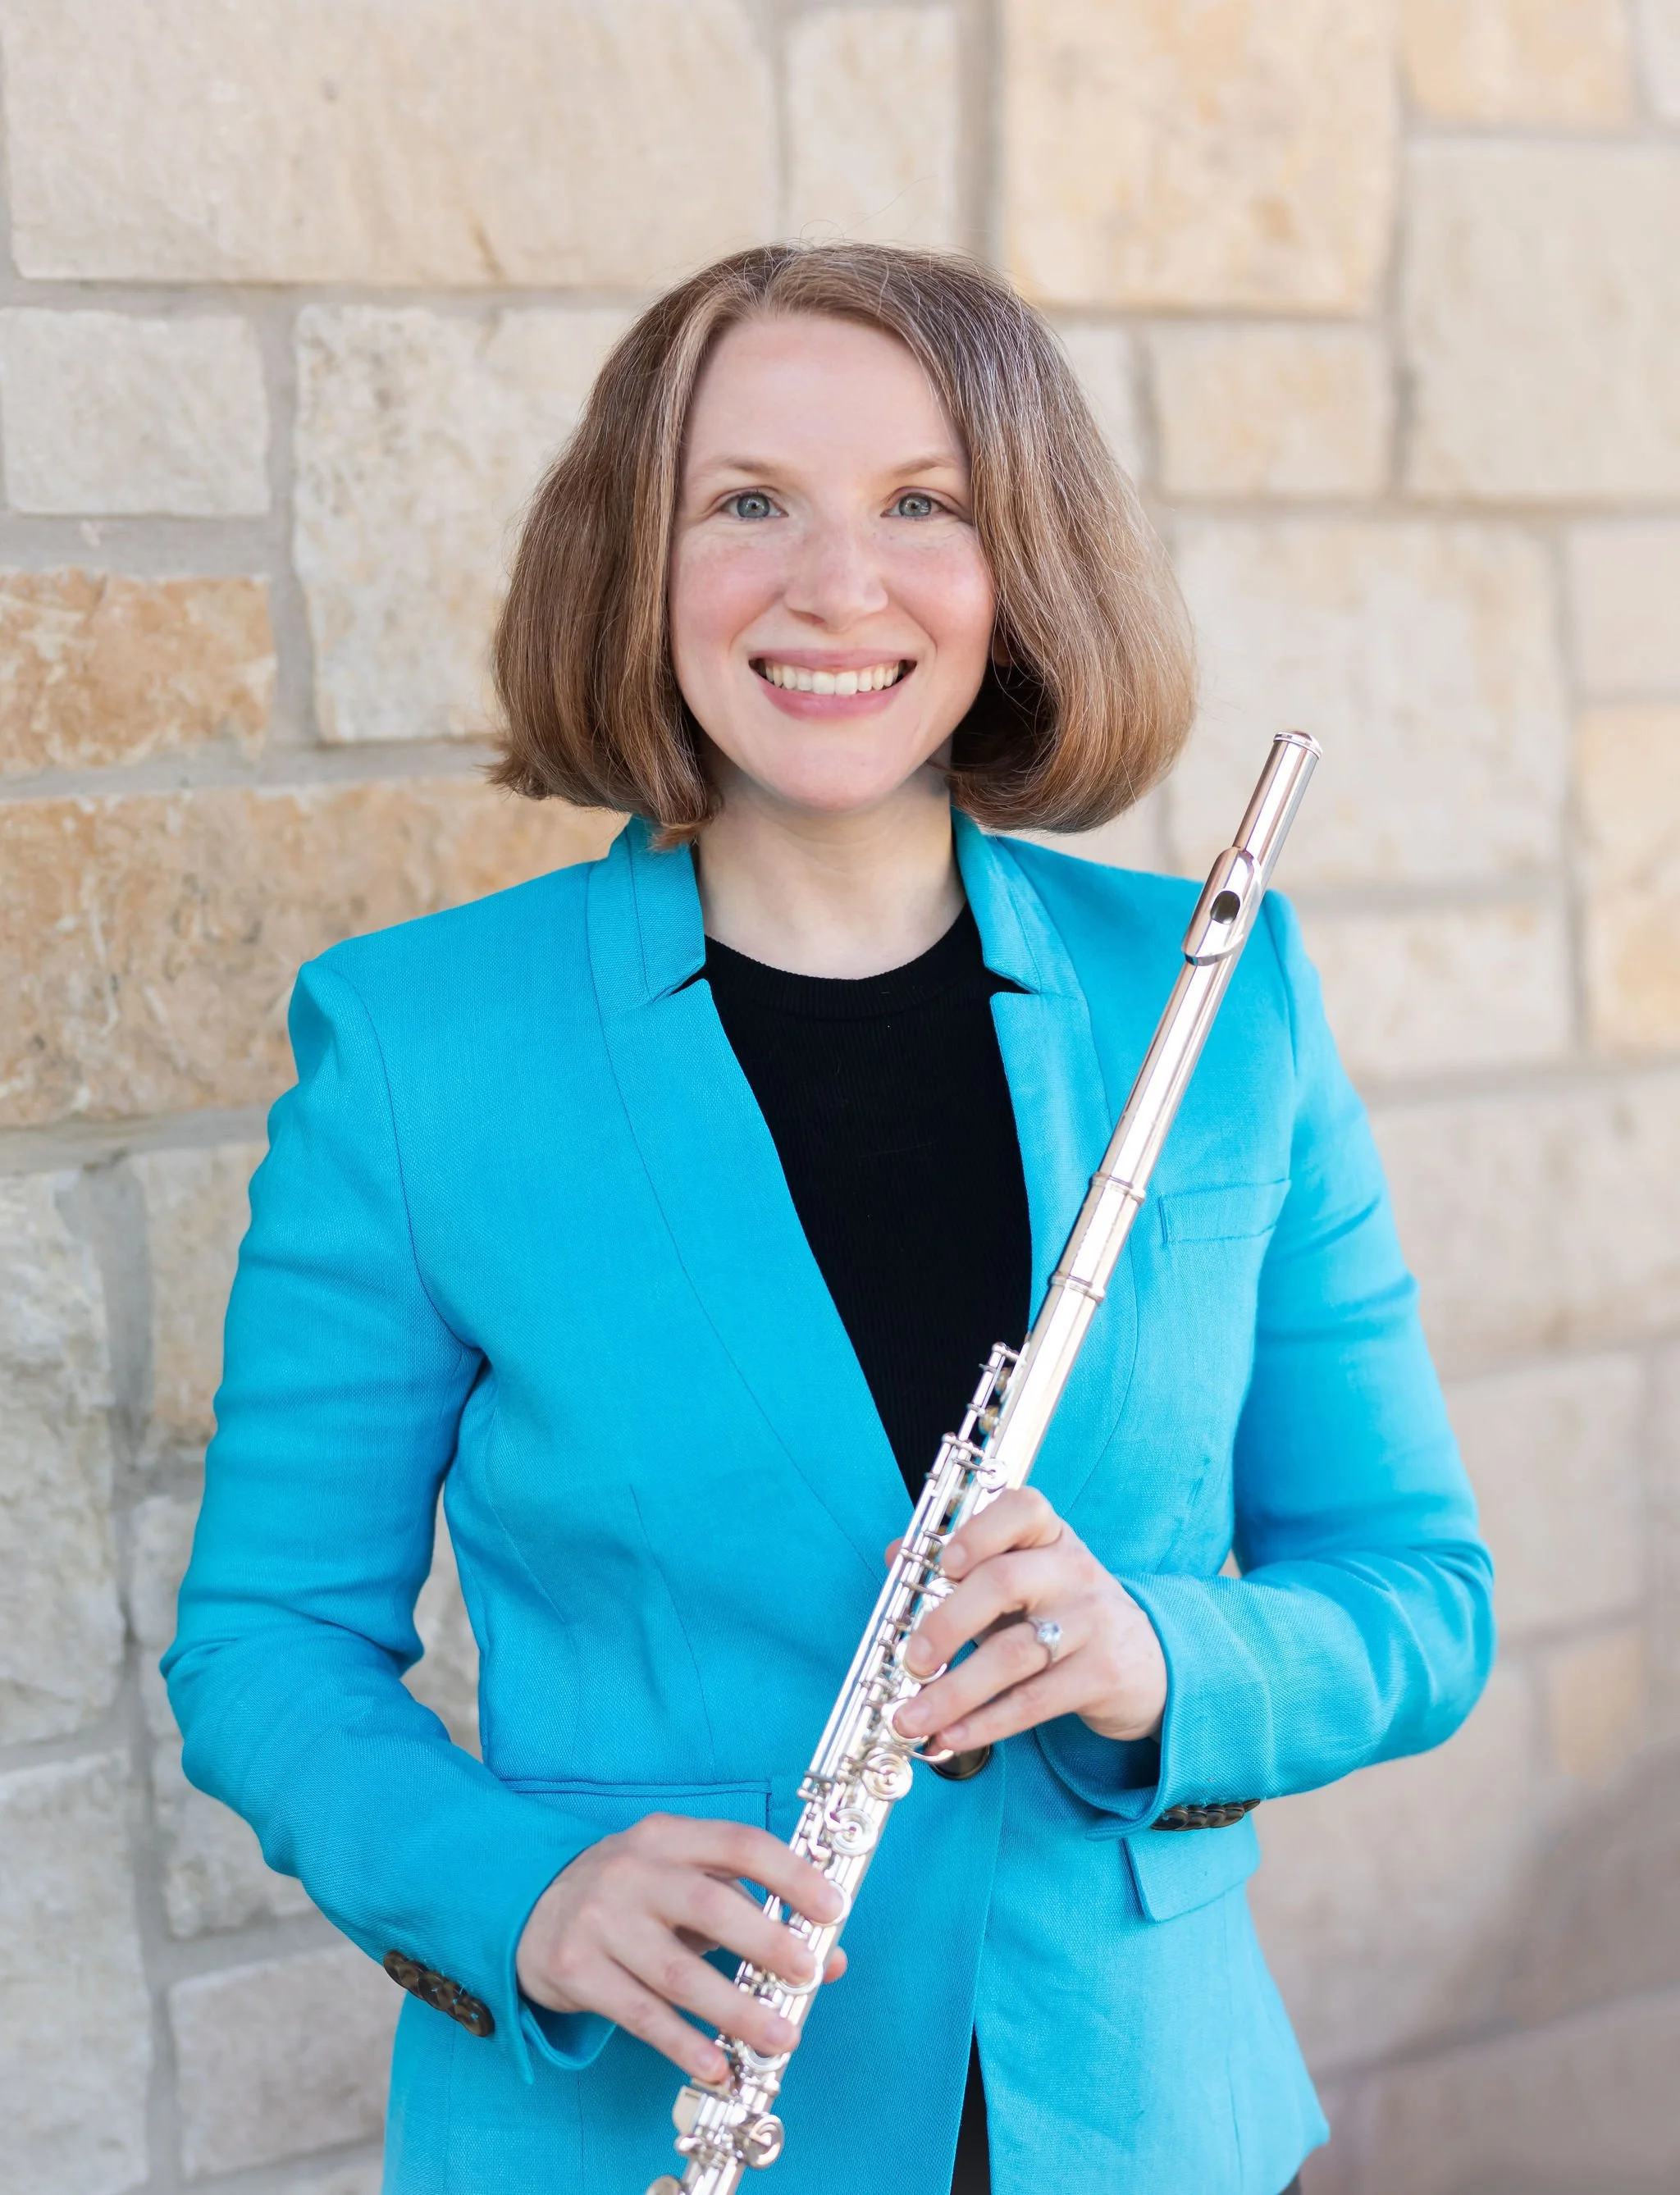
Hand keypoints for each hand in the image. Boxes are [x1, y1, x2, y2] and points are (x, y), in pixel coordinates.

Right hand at [516, 1813, 846, 2083]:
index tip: (834, 1908)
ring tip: (779, 2038)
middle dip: (767, 1942)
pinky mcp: (576, 1969)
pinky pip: (639, 2013)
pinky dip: (683, 2043)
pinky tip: (716, 2064)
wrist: (530, 1906)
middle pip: (710, 1906)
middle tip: (809, 1976)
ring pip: (678, 1971)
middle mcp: (633, 1870)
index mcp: (669, 1836)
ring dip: (735, 2009)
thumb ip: (749, 1908)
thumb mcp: (682, 1881)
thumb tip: (829, 1959)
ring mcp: (600, 1919)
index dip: (791, 1875)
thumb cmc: (632, 1894)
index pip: (740, 1844)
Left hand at [888, 1489, 1166, 1754]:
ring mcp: (1092, 1621)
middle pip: (1004, 1583)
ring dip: (954, 1691)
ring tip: (911, 1718)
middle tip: (910, 1661)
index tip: (944, 1563)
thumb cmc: (1062, 1613)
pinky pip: (1033, 1701)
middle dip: (946, 1623)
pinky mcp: (1102, 1674)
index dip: (979, 1531)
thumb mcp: (1020, 1581)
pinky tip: (951, 1736)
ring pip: (1014, 1654)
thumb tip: (896, 1553)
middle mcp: (1074, 1570)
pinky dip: (985, 1723)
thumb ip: (962, 1568)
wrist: (1147, 1663)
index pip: (1022, 1509)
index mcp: (1049, 1537)